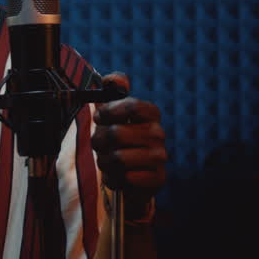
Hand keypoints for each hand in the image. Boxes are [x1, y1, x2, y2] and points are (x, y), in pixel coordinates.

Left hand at [90, 72, 166, 216]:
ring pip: (118, 158)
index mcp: (150, 114)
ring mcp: (160, 157)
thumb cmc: (119, 142)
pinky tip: (117, 177)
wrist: (132, 177)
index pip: (132, 106)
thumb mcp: (112, 114)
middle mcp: (158, 133)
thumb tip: (113, 78)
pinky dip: (113, 180)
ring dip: (104, 162)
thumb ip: (112, 90)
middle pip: (117, 134)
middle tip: (98, 145)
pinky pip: (125, 178)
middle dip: (99, 141)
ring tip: (107, 162)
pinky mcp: (158, 178)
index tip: (98, 118)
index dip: (109, 112)